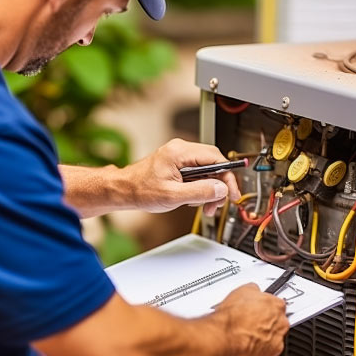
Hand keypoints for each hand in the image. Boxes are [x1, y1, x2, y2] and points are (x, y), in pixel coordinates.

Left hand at [125, 138, 240, 215]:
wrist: (124, 190)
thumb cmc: (140, 190)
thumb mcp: (173, 196)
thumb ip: (199, 192)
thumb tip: (221, 189)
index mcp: (179, 152)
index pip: (216, 159)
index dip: (228, 177)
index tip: (232, 193)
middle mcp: (180, 150)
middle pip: (214, 163)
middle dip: (218, 185)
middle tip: (217, 203)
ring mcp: (179, 156)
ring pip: (207, 169)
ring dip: (209, 189)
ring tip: (203, 205)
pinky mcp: (177, 164)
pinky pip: (197, 172)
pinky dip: (200, 186)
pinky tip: (193, 199)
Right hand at [215, 283, 288, 355]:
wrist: (226, 335)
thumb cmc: (232, 316)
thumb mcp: (242, 291)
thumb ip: (254, 291)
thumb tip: (254, 291)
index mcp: (276, 304)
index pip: (277, 304)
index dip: (265, 307)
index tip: (259, 309)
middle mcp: (281, 320)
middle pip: (278, 320)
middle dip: (267, 321)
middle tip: (252, 321)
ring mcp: (279, 336)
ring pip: (275, 335)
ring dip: (265, 334)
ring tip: (249, 333)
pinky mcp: (274, 351)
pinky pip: (271, 349)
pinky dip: (263, 347)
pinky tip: (251, 342)